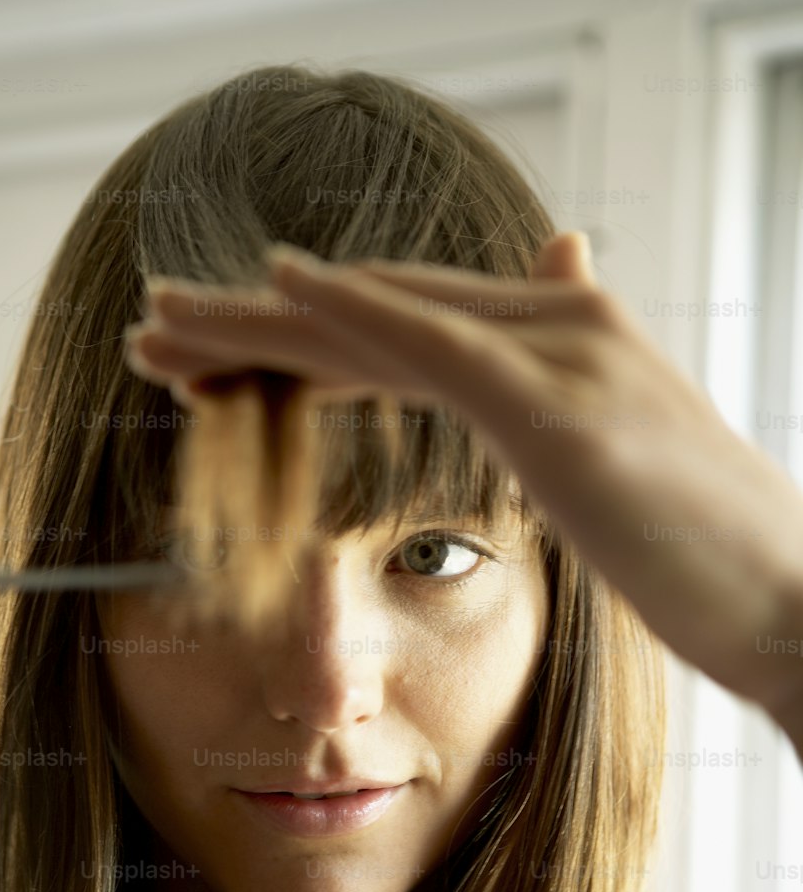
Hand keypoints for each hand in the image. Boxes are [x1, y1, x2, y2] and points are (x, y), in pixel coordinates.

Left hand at [125, 234, 802, 744]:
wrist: (798, 603)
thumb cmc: (713, 562)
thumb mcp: (632, 466)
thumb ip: (574, 391)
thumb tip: (554, 307)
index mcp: (561, 350)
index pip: (406, 332)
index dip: (305, 340)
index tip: (216, 363)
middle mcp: (557, 329)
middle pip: (374, 313)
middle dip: (253, 323)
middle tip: (154, 333)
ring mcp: (561, 356)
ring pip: (381, 317)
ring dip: (260, 314)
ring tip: (159, 325)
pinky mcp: (558, 403)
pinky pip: (433, 339)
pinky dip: (350, 308)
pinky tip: (275, 289)